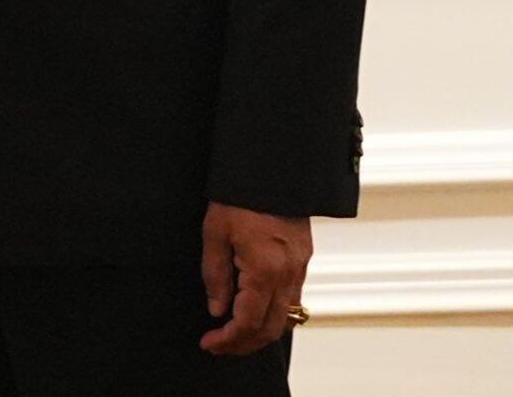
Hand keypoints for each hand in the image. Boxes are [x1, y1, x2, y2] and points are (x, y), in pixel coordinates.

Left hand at [199, 202, 311, 355]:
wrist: (270, 167)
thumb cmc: (239, 195)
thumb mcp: (215, 232)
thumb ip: (215, 275)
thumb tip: (217, 309)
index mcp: (265, 270)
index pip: (248, 323)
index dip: (227, 340)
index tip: (209, 343)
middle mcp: (288, 275)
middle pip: (270, 330)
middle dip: (243, 344)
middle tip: (219, 344)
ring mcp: (300, 268)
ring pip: (285, 318)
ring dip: (260, 332)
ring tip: (234, 332)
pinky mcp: (303, 260)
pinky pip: (292, 299)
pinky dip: (274, 314)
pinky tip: (254, 308)